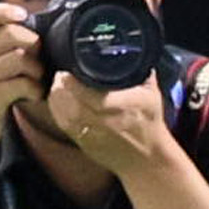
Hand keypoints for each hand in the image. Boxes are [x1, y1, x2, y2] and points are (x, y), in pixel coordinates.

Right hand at [0, 1, 45, 158]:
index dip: (6, 10)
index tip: (25, 15)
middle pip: (10, 33)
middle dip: (33, 44)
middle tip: (38, 59)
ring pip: (20, 57)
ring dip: (37, 69)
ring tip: (37, 79)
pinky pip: (23, 83)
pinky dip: (36, 89)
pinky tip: (34, 95)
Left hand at [42, 69, 179, 177]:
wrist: (146, 159)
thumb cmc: (149, 124)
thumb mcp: (151, 94)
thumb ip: (142, 71)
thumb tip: (134, 48)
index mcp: (122, 107)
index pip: (90, 96)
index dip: (73, 83)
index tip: (67, 71)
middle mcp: (105, 122)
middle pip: (71, 103)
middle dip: (61, 86)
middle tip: (62, 73)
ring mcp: (92, 134)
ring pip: (63, 114)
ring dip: (57, 97)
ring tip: (59, 84)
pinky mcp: (83, 143)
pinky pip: (63, 124)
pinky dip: (56, 110)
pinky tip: (59, 100)